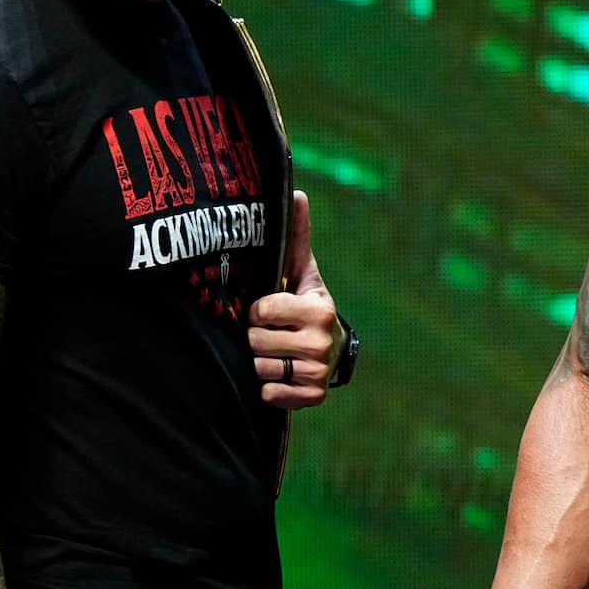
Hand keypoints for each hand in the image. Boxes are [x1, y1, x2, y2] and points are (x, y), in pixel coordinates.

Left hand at [249, 190, 343, 409]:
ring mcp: (317, 372)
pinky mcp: (311, 397)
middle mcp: (321, 342)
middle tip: (270, 333)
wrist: (331, 350)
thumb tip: (296, 191)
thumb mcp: (302, 272)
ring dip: (260, 361)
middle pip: (256, 341)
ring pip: (261, 368)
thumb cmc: (305, 305)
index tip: (268, 309)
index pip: (262, 310)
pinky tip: (279, 375)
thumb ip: (296, 237)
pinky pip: (269, 394)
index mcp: (318, 309)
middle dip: (256, 337)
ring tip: (275, 351)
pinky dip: (268, 387)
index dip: (258, 310)